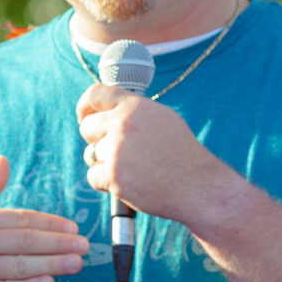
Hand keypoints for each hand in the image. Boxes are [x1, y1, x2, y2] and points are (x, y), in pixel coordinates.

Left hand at [75, 84, 236, 226]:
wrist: (198, 186)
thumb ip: (134, 112)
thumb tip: (106, 110)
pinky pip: (93, 177)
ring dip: (105, 164)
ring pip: (91, 154)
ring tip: (132, 169)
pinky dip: (106, 183)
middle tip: (116, 152)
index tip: (84, 116)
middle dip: (96, 140)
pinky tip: (128, 183)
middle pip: (87, 128)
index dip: (85, 106)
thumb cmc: (182, 155)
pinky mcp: (113, 175)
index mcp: (135, 106)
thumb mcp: (162, 120)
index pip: (96, 95)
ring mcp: (116, 150)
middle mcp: (123, 124)